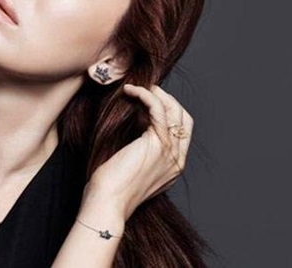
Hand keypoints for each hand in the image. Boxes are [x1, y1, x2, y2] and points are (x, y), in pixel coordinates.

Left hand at [86, 84, 193, 220]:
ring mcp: (170, 152)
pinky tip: (130, 91)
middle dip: (168, 100)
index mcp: (172, 167)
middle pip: (184, 118)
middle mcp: (176, 160)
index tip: (148, 102)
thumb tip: (133, 124)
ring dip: (156, 94)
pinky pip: (158, 109)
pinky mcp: (157, 144)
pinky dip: (146, 95)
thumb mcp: (131, 167)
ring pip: (174, 111)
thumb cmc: (111, 189)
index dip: (168, 112)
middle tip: (147, 90)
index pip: (181, 131)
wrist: (107, 204)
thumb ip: (140, 150)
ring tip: (137, 88)